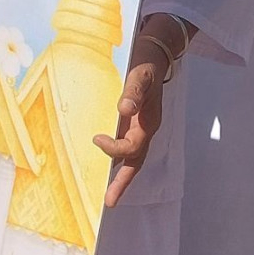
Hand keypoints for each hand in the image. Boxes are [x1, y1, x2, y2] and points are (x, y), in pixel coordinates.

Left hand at [94, 15, 184, 206]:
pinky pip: (127, 146)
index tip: (96, 138)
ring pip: (133, 158)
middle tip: (110, 202)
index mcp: (149, 121)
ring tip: (110, 195)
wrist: (156, 52)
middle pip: (136, 162)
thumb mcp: (141, 73)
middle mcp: (146, 129)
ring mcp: (141, 127)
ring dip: (121, 175)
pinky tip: (106, 164)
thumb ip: (133, 91)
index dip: (115, 148)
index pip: (132, 145)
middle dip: (124, 183)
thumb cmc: (146, 62)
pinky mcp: (135, 122)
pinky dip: (118, 158)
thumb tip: (124, 109)